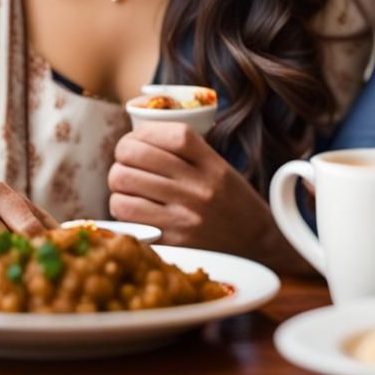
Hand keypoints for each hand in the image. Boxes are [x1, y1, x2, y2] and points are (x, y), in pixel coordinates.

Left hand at [108, 122, 311, 273]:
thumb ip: (186, 153)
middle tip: (126, 161)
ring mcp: (185, 216)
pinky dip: (121, 208)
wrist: (256, 243)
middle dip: (122, 155)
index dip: (143, 132)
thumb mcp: (220, 167)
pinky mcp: (173, 241)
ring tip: (126, 185)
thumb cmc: (233, 201)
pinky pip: (128, 217)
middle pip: (137, 156)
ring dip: (118, 182)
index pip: (170, 134)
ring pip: (124, 184)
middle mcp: (199, 188)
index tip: (137, 138)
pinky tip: (131, 206)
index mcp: (213, 164)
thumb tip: (139, 139)